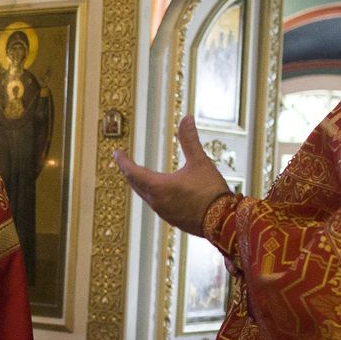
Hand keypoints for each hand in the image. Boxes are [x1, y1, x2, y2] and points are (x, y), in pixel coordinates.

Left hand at [114, 115, 231, 237]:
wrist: (224, 221)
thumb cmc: (211, 191)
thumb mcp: (200, 162)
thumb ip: (190, 140)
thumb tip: (186, 118)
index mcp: (158, 187)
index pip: (133, 172)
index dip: (123, 162)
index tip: (116, 153)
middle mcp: (157, 201)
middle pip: (136, 185)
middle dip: (129, 172)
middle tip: (124, 163)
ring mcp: (164, 213)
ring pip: (146, 196)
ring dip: (140, 184)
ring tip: (139, 175)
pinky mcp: (173, 220)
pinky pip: (156, 204)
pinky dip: (152, 194)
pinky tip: (159, 192)